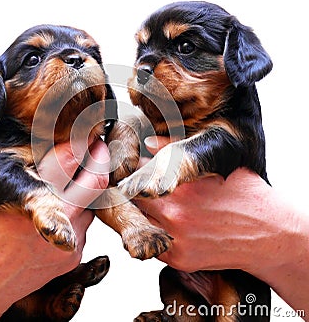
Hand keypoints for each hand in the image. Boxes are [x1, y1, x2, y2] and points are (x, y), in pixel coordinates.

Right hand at [0, 126, 109, 320]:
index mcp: (32, 193)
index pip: (72, 157)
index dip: (81, 141)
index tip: (84, 135)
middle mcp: (57, 216)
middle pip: (96, 179)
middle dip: (99, 160)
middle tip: (95, 150)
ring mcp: (70, 238)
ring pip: (93, 203)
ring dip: (86, 190)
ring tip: (68, 186)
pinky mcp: (73, 256)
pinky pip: (86, 226)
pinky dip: (77, 215)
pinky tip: (59, 214)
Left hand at [134, 136, 301, 274]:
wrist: (269, 234)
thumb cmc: (245, 196)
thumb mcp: (215, 165)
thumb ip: (176, 152)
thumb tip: (149, 144)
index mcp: (179, 189)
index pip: (139, 178)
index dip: (136, 173)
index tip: (136, 171)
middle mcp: (173, 216)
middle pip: (135, 201)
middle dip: (137, 193)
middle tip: (143, 189)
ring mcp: (176, 241)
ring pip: (142, 222)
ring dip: (145, 213)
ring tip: (160, 206)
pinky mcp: (180, 260)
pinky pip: (155, 242)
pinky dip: (157, 232)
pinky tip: (170, 224)